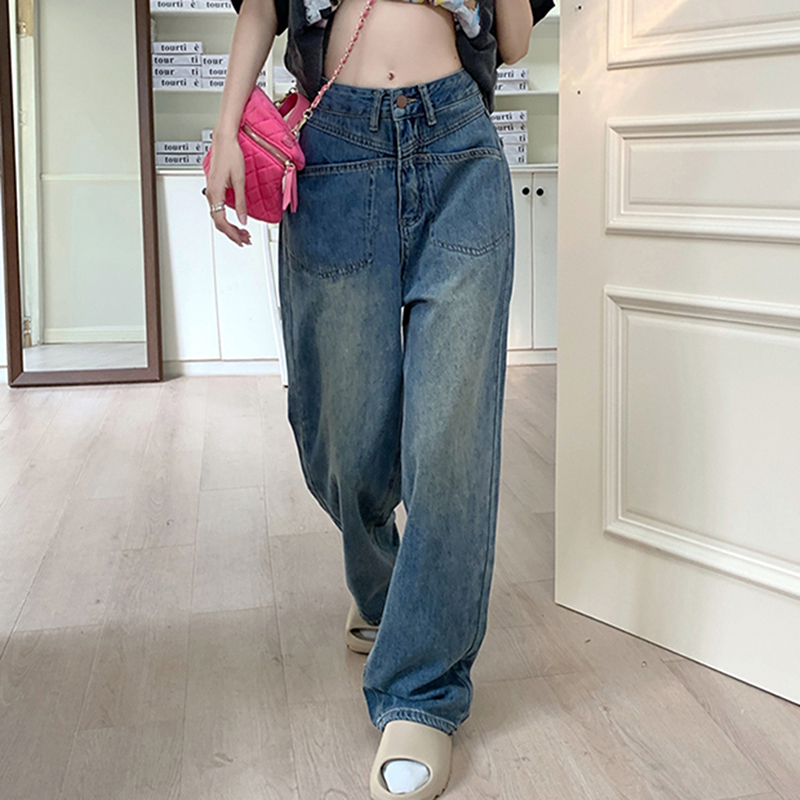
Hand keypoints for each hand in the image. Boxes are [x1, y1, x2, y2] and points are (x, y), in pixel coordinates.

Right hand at [204, 132, 251, 246]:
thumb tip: (243, 219)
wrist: (224, 141)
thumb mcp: (240, 181)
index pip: (221, 220)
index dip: (232, 232)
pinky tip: (236, 221)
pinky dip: (228, 218)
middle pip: (219, 222)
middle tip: (245, 239)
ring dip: (231, 227)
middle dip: (233, 233)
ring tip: (243, 233)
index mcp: (215, 193)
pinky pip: (219, 209)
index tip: (241, 239)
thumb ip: (241, 202)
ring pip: (218, 216)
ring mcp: (212, 192)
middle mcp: (210, 194)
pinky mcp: (215, 189)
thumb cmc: (231, 155)